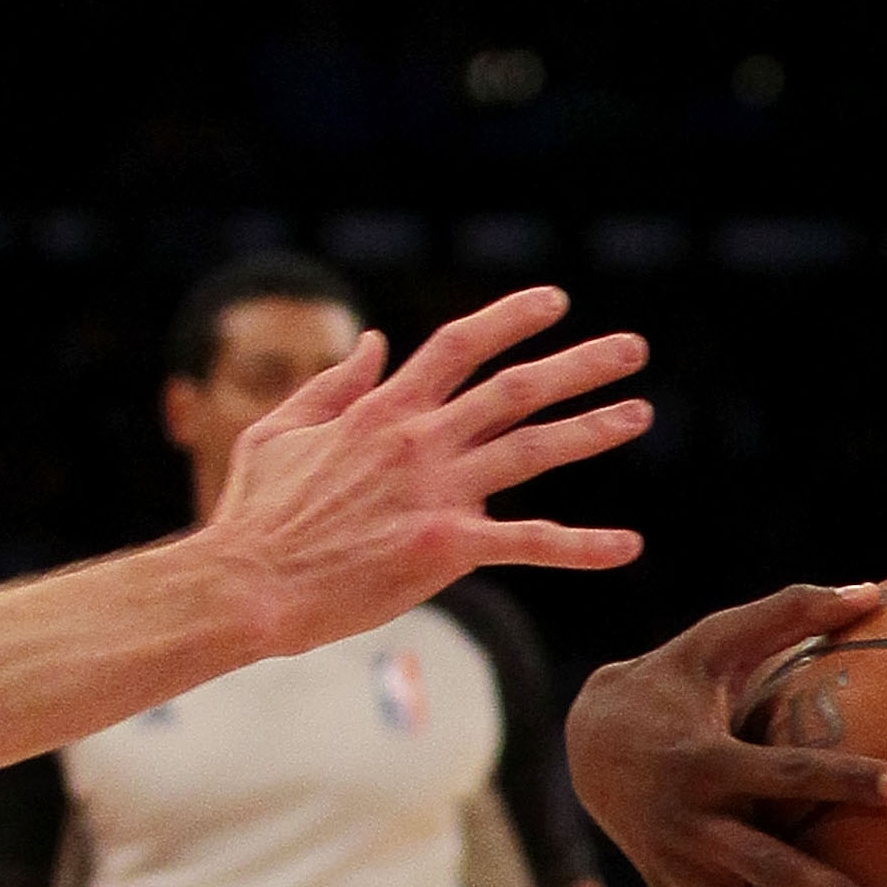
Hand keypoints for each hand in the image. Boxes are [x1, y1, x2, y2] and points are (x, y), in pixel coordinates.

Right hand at [209, 284, 651, 649]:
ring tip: (640, 414)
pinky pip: (529, 542)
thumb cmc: (256, 514)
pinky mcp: (445, 547)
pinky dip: (583, 545)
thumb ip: (334, 383)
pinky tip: (628, 546)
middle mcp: (417, 439)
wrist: (246, 584)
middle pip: (515, 388)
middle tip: (633, 348)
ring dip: (593, 429)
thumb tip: (375, 340)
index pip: (459, 345)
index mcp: (382, 410)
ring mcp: (435, 490)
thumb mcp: (279, 430)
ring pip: (533, 448)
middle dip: (579, 364)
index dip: (512, 318)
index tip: (556, 302)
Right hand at [566, 587, 886, 886]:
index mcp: (706, 761)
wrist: (581, 741)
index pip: (785, 774)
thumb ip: (793, 610)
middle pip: (766, 872)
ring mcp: (680, 874)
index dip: (844, 780)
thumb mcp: (716, 637)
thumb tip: (877, 588)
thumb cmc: (670, 679)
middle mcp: (690, 827)